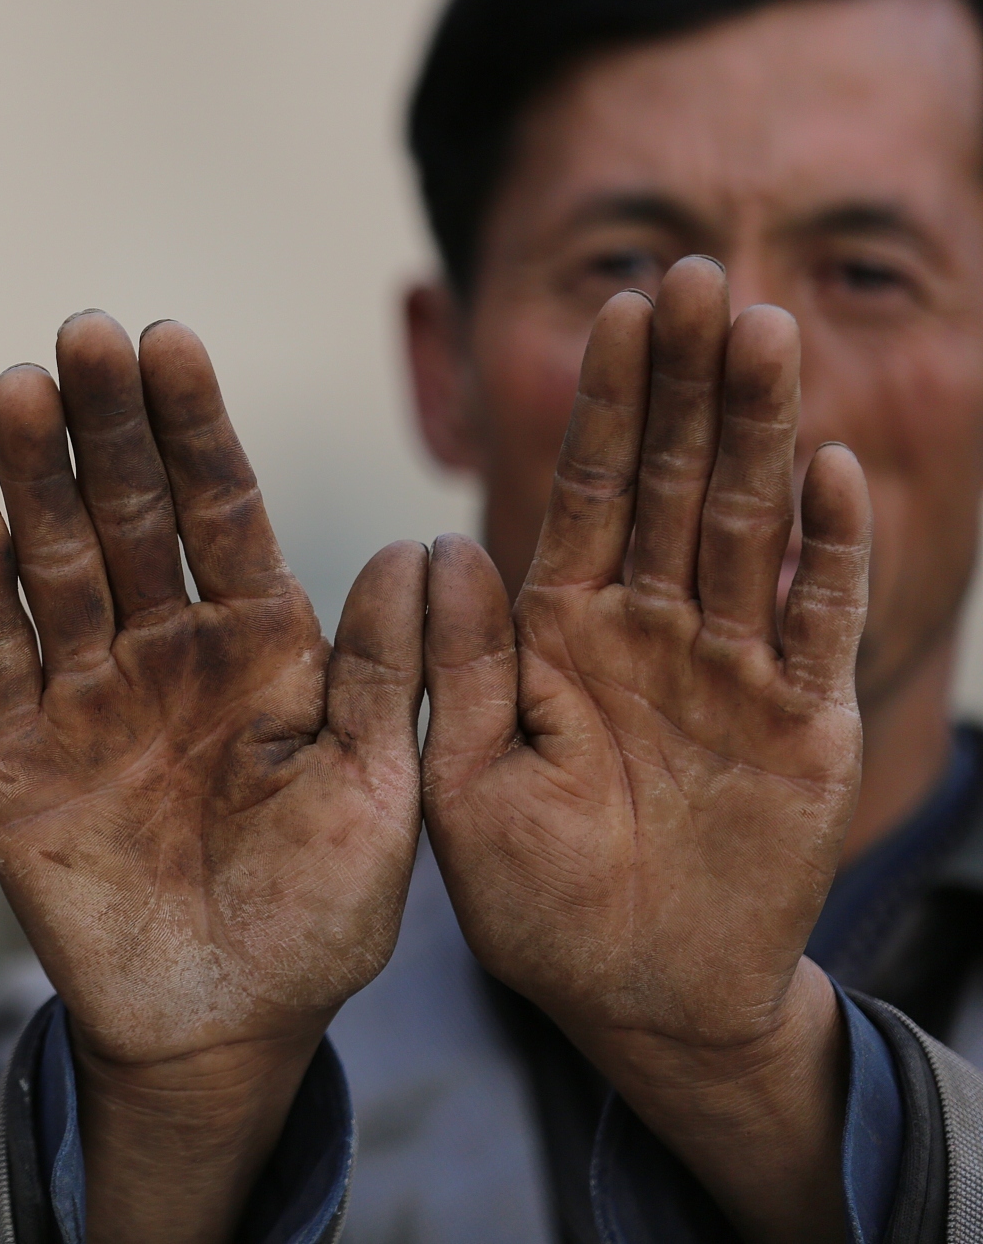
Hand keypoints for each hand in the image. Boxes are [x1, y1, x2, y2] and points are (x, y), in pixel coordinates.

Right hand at [0, 313, 427, 1243]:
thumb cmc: (320, 921)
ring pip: (55, 564)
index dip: (195, 428)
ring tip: (15, 390)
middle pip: (131, 514)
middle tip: (79, 334)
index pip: (223, 510)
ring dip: (34, 481)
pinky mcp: (18, 750)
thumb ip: (387, 677)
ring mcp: (88, 693)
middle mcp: (169, 649)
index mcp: (263, 646)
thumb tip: (423, 549)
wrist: (219, 1026)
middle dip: (107, 426)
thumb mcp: (380, 795)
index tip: (169, 342)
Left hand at [422, 258, 871, 1242]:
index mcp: (563, 631)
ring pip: (749, 528)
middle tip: (700, 275)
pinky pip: (818, 624)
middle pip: (675, 482)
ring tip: (765, 333)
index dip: (606, 402)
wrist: (635, 992)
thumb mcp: (462, 783)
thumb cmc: (534, 895)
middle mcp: (651, 629)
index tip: (616, 307)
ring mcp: (732, 668)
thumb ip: (458, 668)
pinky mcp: (803, 722)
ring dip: (758, 433)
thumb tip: (437, 547)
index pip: (588, 492)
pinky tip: (831, 469)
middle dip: (686, 383)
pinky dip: (829, 553)